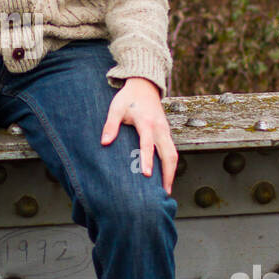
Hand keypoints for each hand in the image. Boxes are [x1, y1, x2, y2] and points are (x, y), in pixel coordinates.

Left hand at [100, 76, 177, 194]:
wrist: (145, 86)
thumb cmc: (128, 98)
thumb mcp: (116, 108)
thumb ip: (110, 125)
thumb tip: (104, 142)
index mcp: (146, 122)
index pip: (148, 144)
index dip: (147, 160)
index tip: (146, 175)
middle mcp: (160, 128)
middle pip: (169, 154)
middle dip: (168, 174)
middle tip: (164, 193)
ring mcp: (166, 131)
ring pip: (173, 154)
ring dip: (171, 172)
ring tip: (166, 190)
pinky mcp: (167, 133)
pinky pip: (172, 150)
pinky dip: (171, 165)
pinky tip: (166, 176)